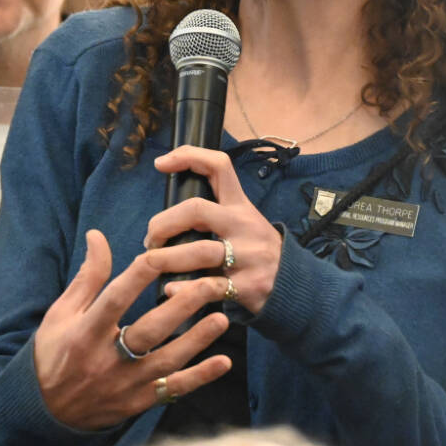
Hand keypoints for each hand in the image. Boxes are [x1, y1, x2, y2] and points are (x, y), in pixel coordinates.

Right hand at [32, 230, 231, 430]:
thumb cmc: (55, 352)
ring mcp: (125, 384)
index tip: (160, 254)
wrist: (47, 411)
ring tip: (221, 318)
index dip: (137, 276)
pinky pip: (173, 390)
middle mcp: (107, 359)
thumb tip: (97, 235)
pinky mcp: (138, 402)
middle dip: (181, 307)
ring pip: (167, 362)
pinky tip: (223, 362)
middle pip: (149, 331)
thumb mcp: (61, 313)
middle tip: (210, 284)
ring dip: (196, 340)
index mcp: (85, 333)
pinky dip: (199, 378)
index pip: (114, 299)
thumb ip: (87, 276)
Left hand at [147, 145, 282, 314]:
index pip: (219, 166)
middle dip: (163, 223)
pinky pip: (209, 285)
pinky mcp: (249, 286)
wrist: (295, 286)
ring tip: (151, 265)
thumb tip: (170, 212)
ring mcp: (249, 255)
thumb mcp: (243, 223)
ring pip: (199, 251)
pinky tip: (170, 290)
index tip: (160, 163)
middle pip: (196, 210)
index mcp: (240, 206)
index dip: (188, 156)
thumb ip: (214, 213)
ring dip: (165, 259)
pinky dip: (183, 289)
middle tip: (150, 240)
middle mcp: (245, 225)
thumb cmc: (256, 252)